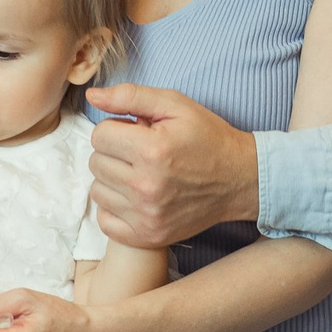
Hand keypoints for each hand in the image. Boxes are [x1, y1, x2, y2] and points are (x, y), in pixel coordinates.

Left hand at [84, 83, 258, 248]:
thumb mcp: (176, 105)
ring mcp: (146, 215)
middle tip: (140, 153)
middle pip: (95, 163)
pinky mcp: (148, 236)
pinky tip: (136, 198)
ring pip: (98, 191)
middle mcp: (146, 186)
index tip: (137, 132)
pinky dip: (115, 208)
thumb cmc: (208, 138)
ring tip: (140, 174)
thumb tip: (92, 97)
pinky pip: (105, 221)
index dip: (117, 128)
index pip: (99, 135)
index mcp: (152, 150)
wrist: (240, 180)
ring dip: (113, 180)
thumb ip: (130, 96)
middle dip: (114, 152)